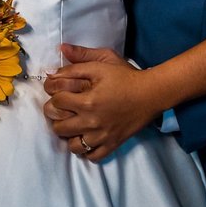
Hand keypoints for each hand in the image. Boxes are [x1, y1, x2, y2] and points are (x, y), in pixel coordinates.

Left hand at [42, 43, 165, 160]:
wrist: (151, 93)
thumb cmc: (126, 76)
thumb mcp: (104, 60)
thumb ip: (80, 56)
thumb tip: (61, 50)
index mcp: (87, 101)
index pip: (56, 102)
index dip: (54, 95)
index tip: (59, 91)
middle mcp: (91, 122)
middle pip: (59, 128)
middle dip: (57, 117)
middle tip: (64, 110)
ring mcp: (102, 136)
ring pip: (73, 146)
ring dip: (69, 136)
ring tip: (74, 125)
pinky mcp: (112, 144)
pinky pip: (92, 157)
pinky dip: (86, 150)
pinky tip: (87, 138)